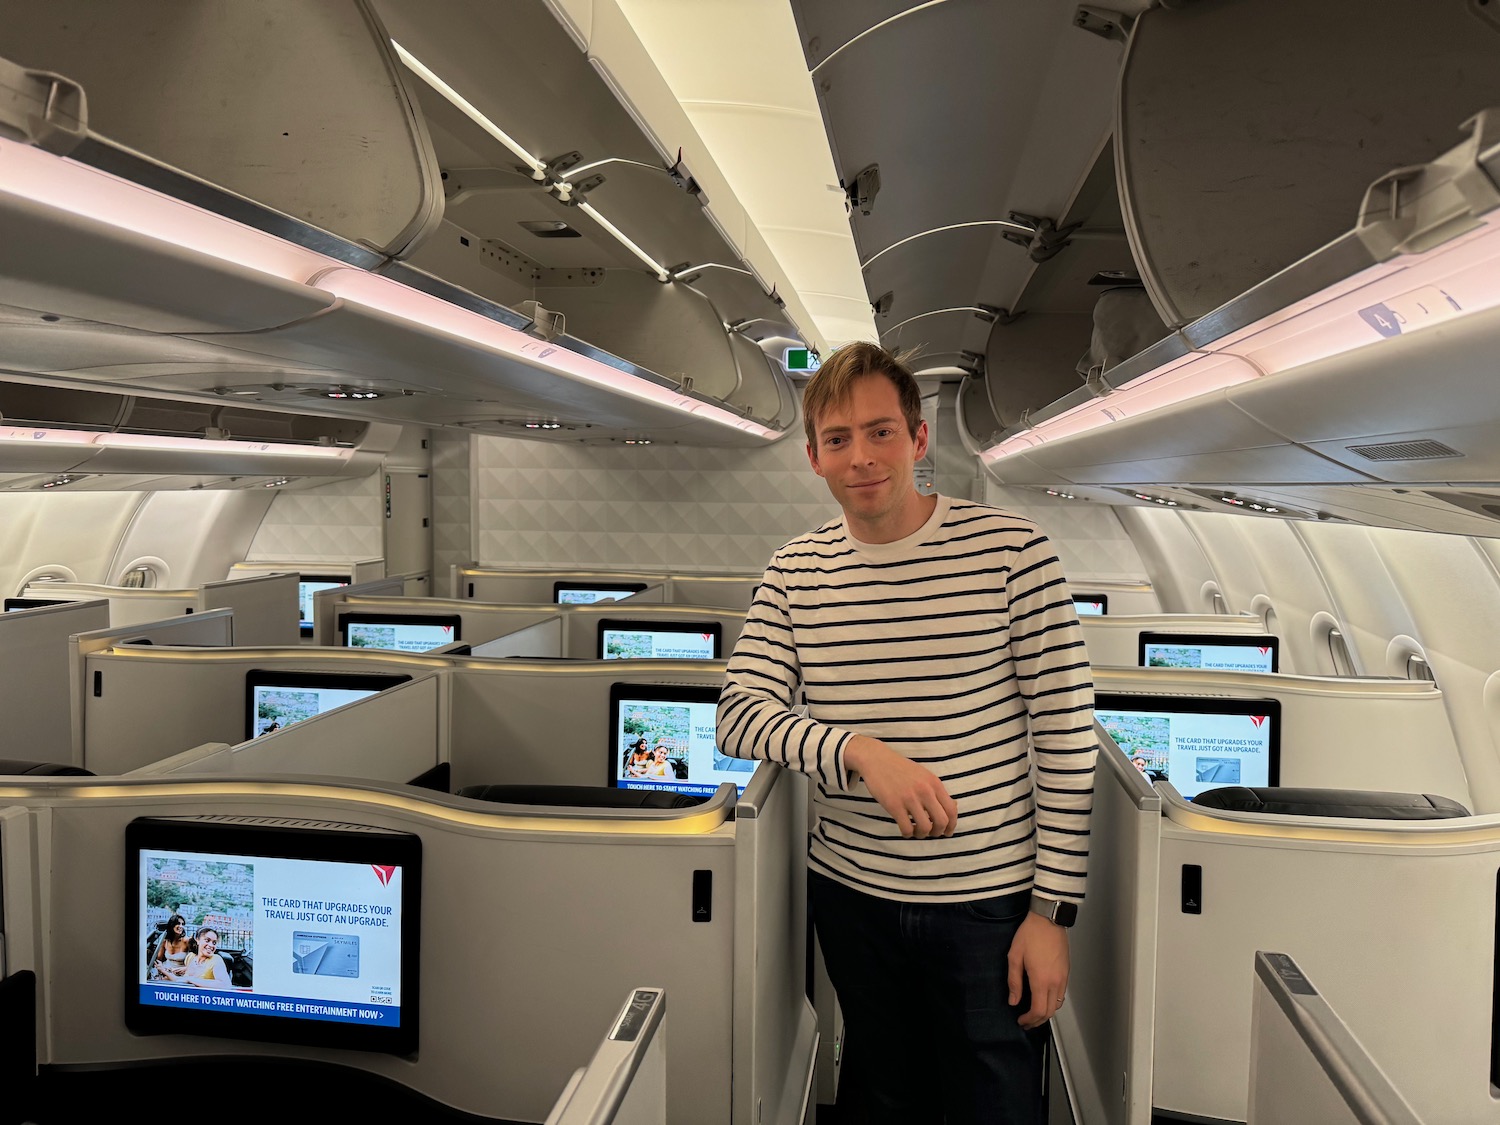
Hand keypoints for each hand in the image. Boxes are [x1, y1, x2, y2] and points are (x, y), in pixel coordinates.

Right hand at [844, 735, 957, 838]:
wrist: (877, 760)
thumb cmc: (901, 769)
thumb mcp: (924, 775)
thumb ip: (937, 791)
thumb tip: (953, 807)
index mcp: (934, 783)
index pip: (951, 810)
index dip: (951, 825)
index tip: (947, 832)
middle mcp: (924, 790)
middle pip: (941, 821)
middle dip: (938, 832)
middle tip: (931, 833)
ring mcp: (909, 798)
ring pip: (925, 827)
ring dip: (922, 834)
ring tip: (916, 831)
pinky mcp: (894, 805)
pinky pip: (907, 828)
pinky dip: (908, 834)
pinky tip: (905, 830)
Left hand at [1008, 910, 1069, 1028]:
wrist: (1048, 919)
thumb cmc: (1030, 935)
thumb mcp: (1015, 956)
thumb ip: (1014, 981)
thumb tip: (1013, 1001)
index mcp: (1041, 980)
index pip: (1038, 1010)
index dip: (1029, 1020)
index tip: (1021, 1020)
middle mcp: (1055, 982)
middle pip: (1050, 1012)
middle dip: (1037, 1021)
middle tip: (1026, 1022)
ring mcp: (1063, 977)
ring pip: (1057, 1005)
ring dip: (1046, 1013)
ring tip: (1034, 1013)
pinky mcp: (1067, 972)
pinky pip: (1062, 994)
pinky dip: (1053, 1002)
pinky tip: (1043, 998)